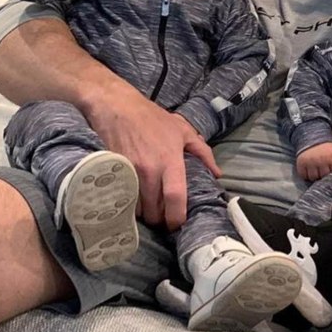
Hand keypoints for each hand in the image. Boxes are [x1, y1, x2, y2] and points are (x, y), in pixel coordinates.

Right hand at [84, 85, 219, 230]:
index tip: (178, 224)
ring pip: (137, 208)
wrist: (118, 107)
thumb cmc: (153, 119)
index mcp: (170, 160)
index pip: (175, 196)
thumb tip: (217, 173)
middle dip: (159, 219)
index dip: (176, 216)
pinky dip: (128, 205)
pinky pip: (121, 198)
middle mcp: (150, 169)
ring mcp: (129, 172)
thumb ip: (203, 153)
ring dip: (144, 213)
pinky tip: (133, 201)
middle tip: (163, 218)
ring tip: (149, 209)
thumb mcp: (183, 131)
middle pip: (154, 210)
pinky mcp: (113, 173)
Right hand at [296, 142, 331, 180]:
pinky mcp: (301, 162)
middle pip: (323, 176)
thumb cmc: (327, 145)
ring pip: (313, 177)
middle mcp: (321, 160)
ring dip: (315, 176)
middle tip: (323, 170)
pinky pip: (303, 175)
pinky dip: (305, 175)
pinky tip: (309, 169)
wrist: (312, 135)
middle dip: (324, 175)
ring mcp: (310, 162)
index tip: (331, 169)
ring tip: (316, 170)